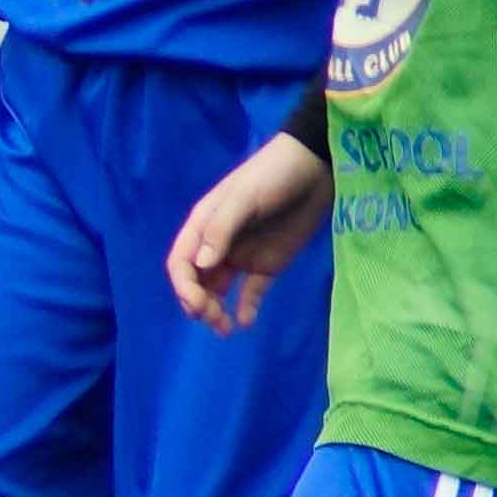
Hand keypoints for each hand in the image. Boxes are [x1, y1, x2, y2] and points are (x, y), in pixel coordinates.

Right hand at [168, 132, 332, 333]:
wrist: (315, 167)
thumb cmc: (272, 175)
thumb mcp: (243, 197)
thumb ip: (220, 230)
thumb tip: (200, 265)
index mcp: (203, 226)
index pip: (181, 263)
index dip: (184, 287)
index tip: (198, 304)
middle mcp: (217, 245)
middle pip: (197, 282)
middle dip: (199, 304)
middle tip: (215, 321)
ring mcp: (242, 255)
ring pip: (219, 291)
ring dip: (216, 311)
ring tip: (225, 329)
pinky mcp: (268, 264)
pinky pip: (251, 291)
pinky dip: (246, 308)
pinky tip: (246, 322)